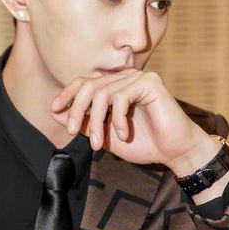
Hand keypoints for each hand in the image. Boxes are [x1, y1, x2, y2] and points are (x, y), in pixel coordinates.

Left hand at [49, 68, 211, 168]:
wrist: (174, 152)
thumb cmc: (142, 143)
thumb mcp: (104, 134)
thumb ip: (84, 122)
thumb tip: (56, 111)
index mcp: (114, 85)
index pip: (84, 82)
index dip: (67, 94)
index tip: (54, 110)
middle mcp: (125, 77)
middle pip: (89, 85)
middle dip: (77, 110)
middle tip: (73, 132)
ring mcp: (138, 77)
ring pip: (103, 93)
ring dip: (98, 122)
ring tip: (100, 144)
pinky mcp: (150, 82)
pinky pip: (121, 96)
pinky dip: (118, 119)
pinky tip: (124, 134)